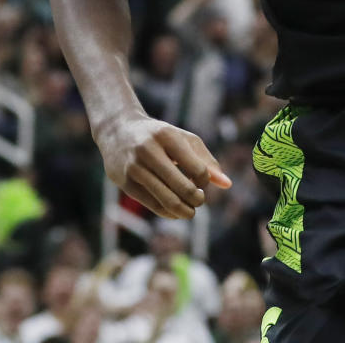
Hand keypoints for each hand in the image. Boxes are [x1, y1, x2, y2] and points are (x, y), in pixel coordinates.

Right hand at [95, 112, 231, 218]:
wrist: (118, 130)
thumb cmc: (159, 136)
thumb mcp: (183, 139)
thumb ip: (206, 160)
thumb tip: (227, 184)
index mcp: (168, 136)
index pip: (197, 168)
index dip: (204, 180)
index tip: (202, 182)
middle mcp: (149, 150)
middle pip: (181, 185)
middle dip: (196, 199)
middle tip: (199, 201)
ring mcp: (135, 167)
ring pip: (165, 198)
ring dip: (183, 210)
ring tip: (190, 211)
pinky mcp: (125, 183)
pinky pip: (151, 204)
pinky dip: (167, 212)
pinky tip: (174, 212)